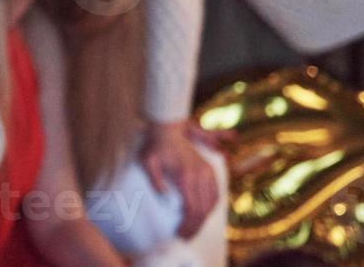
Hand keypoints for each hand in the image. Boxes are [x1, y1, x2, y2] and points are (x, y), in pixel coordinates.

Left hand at [141, 120, 222, 238]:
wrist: (167, 127)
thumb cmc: (154, 146)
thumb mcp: (147, 162)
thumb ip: (155, 180)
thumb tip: (165, 198)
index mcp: (186, 175)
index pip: (192, 208)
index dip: (188, 224)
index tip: (180, 233)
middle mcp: (200, 175)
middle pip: (203, 209)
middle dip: (195, 226)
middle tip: (185, 236)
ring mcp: (207, 172)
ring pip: (212, 203)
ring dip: (204, 218)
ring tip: (193, 228)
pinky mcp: (209, 169)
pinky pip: (216, 193)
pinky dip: (211, 207)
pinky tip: (203, 213)